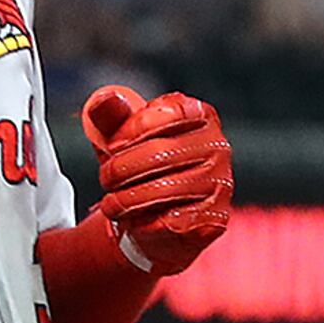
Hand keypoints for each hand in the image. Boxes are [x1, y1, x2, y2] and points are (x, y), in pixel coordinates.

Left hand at [82, 86, 232, 272]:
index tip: (112, 145)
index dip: (134, 128)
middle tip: (105, 178)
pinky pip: (172, 220)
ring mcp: (220, 182)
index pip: (169, 113)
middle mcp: (217, 146)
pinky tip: (134, 221)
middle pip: (161, 152)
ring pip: (165, 189)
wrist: (155, 220)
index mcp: (200, 116)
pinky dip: (144, 223)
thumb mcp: (123, 140)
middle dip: (121, 168)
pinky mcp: (214, 216)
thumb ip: (112, 118)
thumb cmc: (140, 171)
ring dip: (126, 199)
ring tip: (110, 204)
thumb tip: (104, 99)